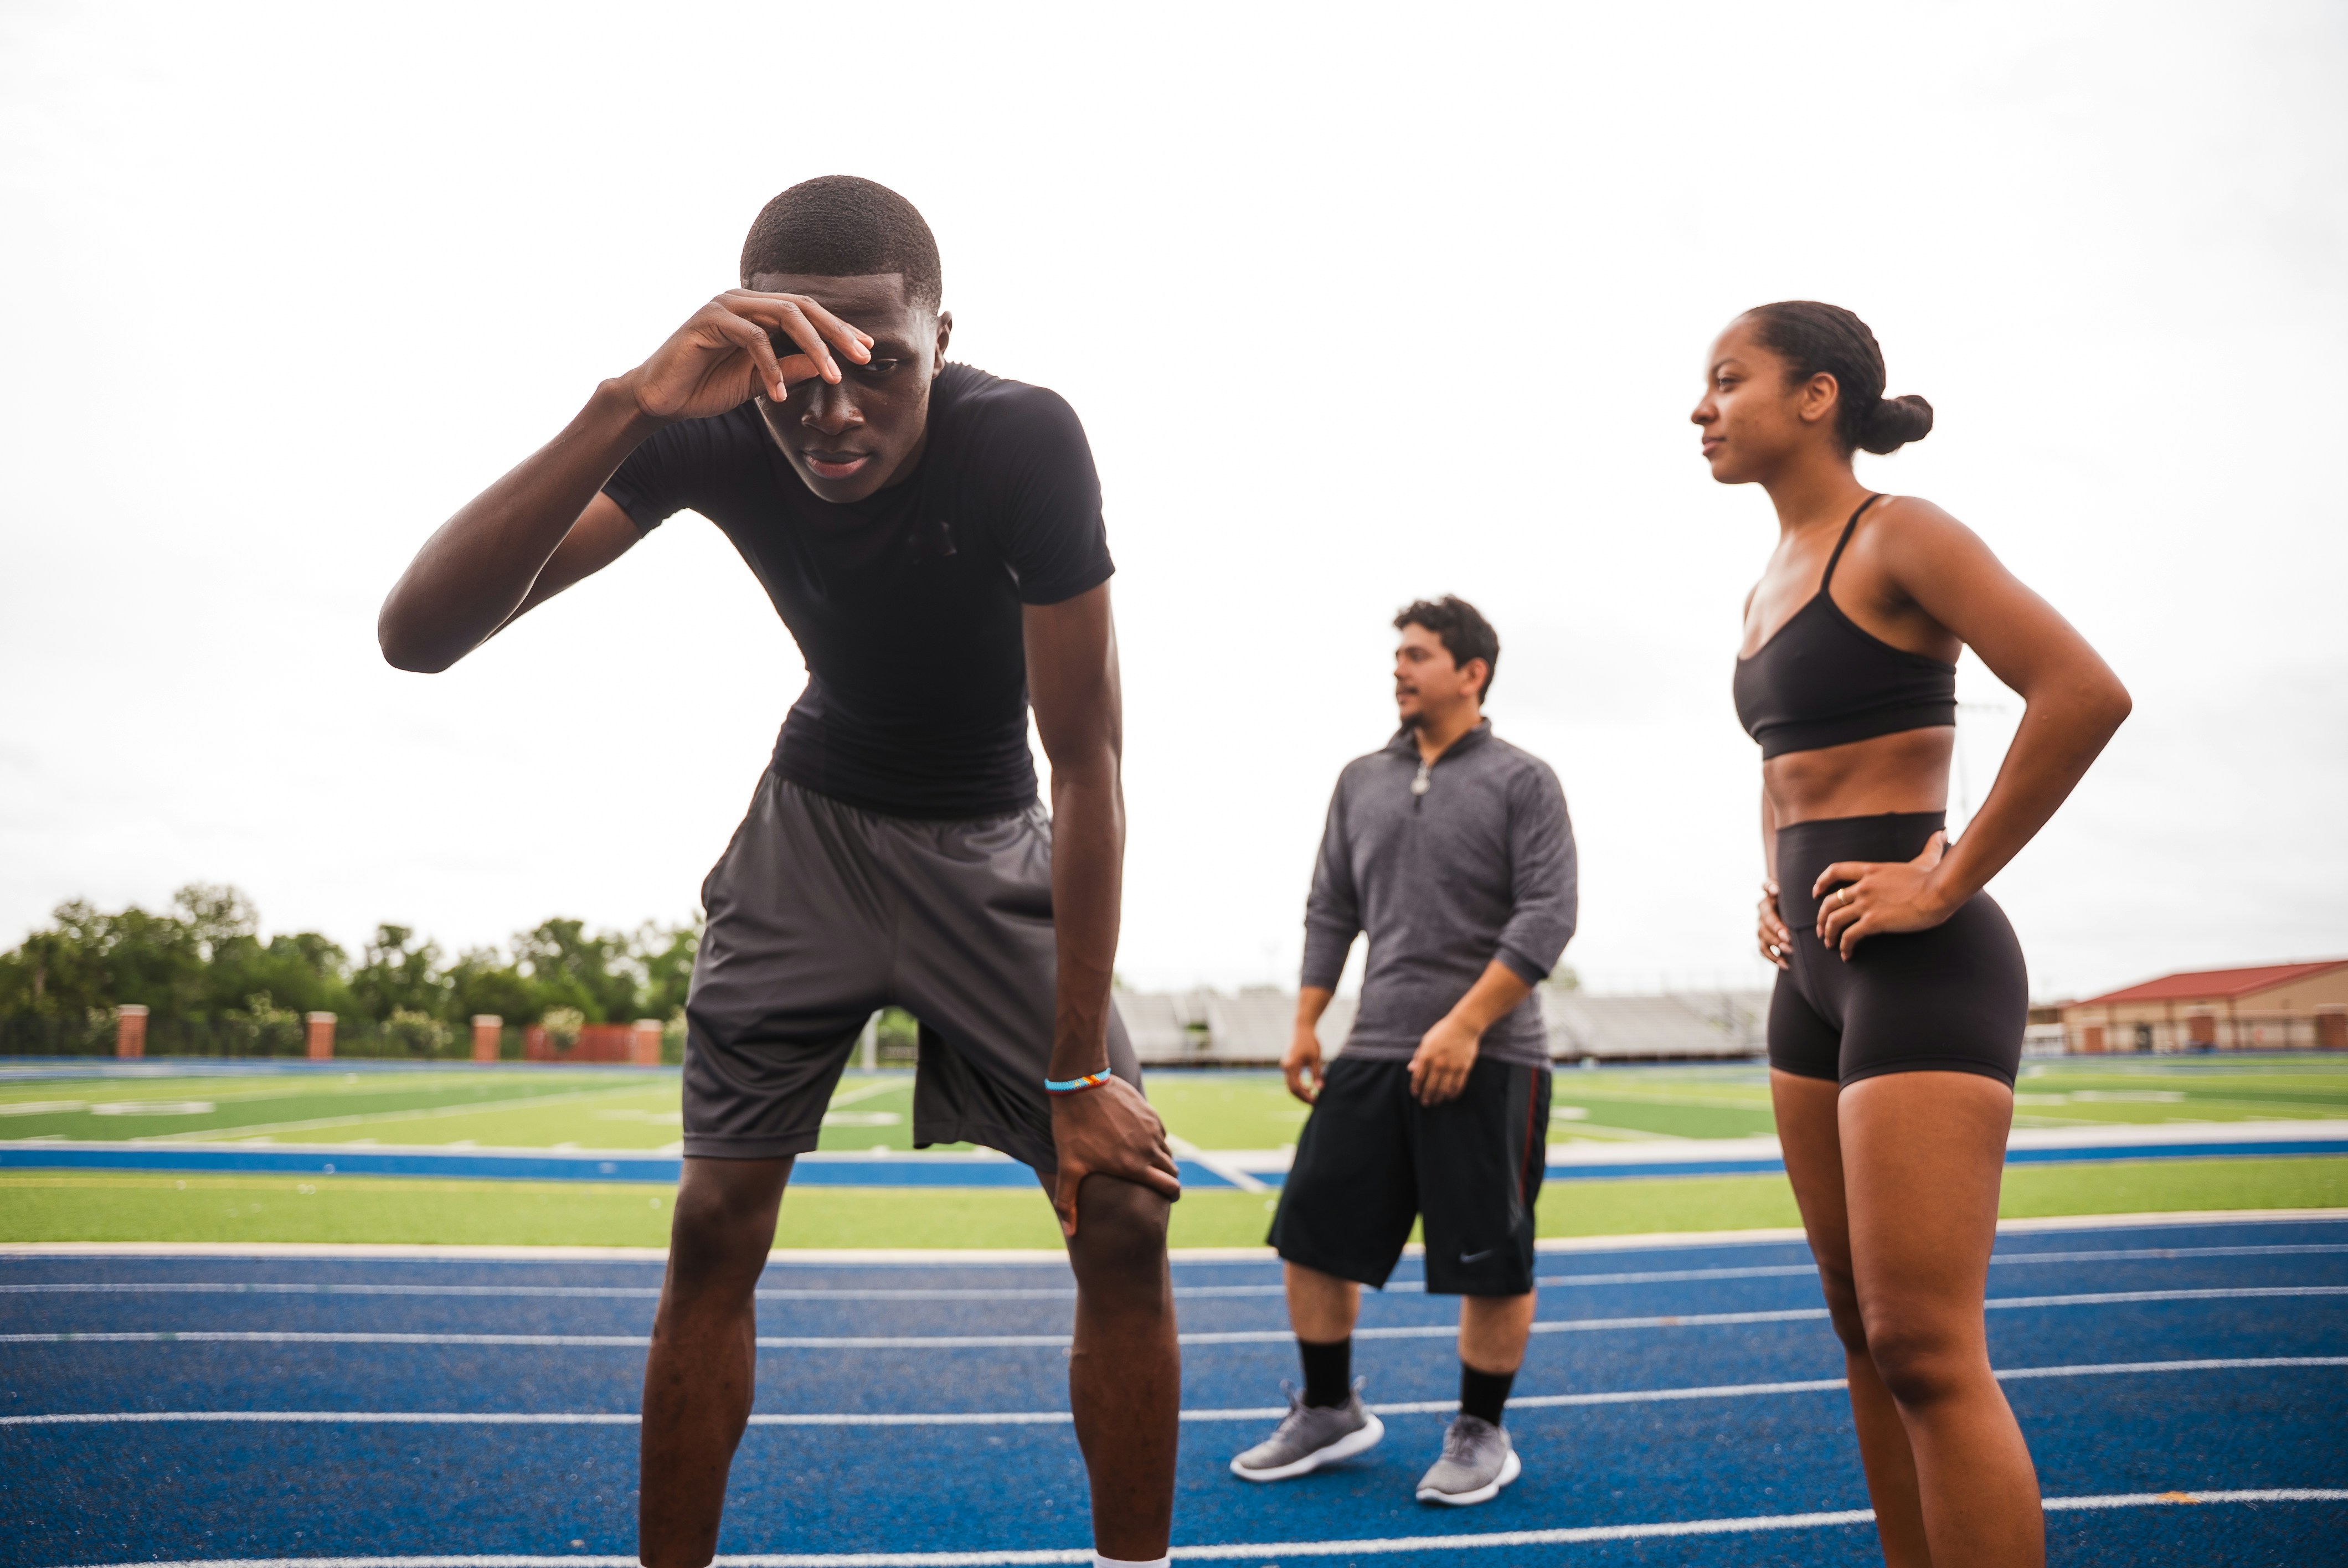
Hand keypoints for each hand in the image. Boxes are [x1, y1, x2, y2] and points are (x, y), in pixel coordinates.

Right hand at [621, 289, 874, 423]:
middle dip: (836, 332)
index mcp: (756, 310)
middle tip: (861, 357)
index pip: (807, 312)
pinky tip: (779, 395)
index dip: (838, 328)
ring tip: (833, 376)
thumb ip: (792, 368)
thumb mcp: (761, 382)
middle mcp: (741, 299)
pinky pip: (752, 337)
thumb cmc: (707, 388)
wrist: (660, 401)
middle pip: (802, 307)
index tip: (867, 349)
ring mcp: (724, 305)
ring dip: (813, 347)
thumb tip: (827, 365)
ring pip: (783, 315)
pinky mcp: (707, 320)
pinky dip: (770, 367)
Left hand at [1049, 1076, 1180, 1237]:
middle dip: (1167, 1178)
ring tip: (1142, 1162)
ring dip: (1159, 1158)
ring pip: (1166, 1151)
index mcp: (1134, 1166)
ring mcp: (1152, 1129)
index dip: (1172, 1195)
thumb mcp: (1068, 1167)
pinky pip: (1159, 1132)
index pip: (1170, 1187)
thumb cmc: (1073, 1129)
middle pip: (1172, 1170)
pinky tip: (1136, 1139)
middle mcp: (1149, 1149)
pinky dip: (1153, 1139)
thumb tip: (1070, 1233)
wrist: (1081, 1086)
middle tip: (1156, 1182)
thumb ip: (1068, 1202)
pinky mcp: (1150, 1113)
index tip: (1169, 1198)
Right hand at [1282, 1023, 1324, 1104]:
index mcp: (1291, 1066)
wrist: (1302, 1028)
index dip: (1306, 1096)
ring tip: (1313, 1095)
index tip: (1316, 1101)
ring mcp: (1285, 1066)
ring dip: (1300, 1092)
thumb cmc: (1309, 1042)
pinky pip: (1291, 1079)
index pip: (1296, 1087)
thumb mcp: (1315, 1058)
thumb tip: (1319, 1089)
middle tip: (1315, 1102)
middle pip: (1291, 1089)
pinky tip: (1309, 1087)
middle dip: (1302, 1097)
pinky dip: (1299, 1085)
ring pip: (1290, 1085)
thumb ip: (1317, 1074)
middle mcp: (1285, 1067)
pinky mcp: (1288, 1065)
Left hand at [1407, 1014, 1480, 1104]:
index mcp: (1426, 1056)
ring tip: (1435, 1102)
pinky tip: (1450, 1097)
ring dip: (1438, 1098)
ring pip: (1443, 1089)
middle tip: (1425, 1103)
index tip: (1415, 1094)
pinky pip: (1458, 1085)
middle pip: (1430, 1086)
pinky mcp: (1464, 1068)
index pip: (1418, 1077)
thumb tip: (1410, 1070)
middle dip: (1426, 1096)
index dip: (1416, 1088)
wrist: (1464, 1025)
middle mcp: (1438, 1063)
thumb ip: (1418, 1056)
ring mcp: (1452, 1067)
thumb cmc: (1442, 1032)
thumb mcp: (1426, 1041)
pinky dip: (1453, 1093)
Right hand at [1757, 879, 1790, 969]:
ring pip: (1763, 936)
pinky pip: (1763, 950)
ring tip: (1789, 951)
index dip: (1771, 891)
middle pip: (1765, 921)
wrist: (1791, 913)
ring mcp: (1761, 927)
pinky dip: (1773, 958)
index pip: (1766, 892)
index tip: (1777, 896)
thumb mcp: (1791, 893)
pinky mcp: (1763, 940)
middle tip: (1789, 938)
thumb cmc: (1794, 902)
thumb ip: (1779, 889)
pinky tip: (1786, 964)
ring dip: (1776, 944)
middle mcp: (1762, 912)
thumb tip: (1775, 890)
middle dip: (1777, 930)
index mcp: (1769, 897)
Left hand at [1814, 830, 1956, 959]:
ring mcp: (1866, 904)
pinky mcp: (1873, 922)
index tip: (1815, 892)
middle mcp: (1863, 886)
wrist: (1939, 891)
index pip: (1836, 871)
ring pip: (1834, 920)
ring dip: (1828, 934)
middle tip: (1821, 929)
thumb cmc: (1935, 877)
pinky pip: (1849, 936)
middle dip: (1821, 917)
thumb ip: (1930, 847)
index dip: (1821, 882)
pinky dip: (1844, 947)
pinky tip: (1847, 955)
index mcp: (1871, 870)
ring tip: (1829, 944)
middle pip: (1829, 901)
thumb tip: (1942, 833)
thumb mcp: (1927, 860)